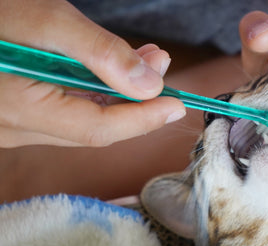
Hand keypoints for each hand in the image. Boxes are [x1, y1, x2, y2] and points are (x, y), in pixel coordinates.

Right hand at [0, 0, 184, 146]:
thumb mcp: (42, 19)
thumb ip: (98, 53)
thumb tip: (149, 84)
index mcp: (20, 110)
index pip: (99, 129)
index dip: (143, 118)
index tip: (177, 103)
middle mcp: (14, 129)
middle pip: (93, 127)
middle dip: (135, 102)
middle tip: (161, 65)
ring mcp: (10, 126)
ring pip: (79, 120)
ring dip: (116, 95)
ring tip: (144, 61)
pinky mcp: (11, 114)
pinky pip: (60, 112)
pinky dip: (91, 93)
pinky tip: (106, 70)